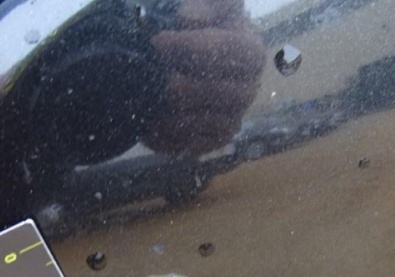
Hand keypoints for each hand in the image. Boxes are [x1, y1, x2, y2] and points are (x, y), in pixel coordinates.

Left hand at [144, 0, 264, 154]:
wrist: (162, 62)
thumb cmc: (181, 28)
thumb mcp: (190, 6)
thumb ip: (200, 5)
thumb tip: (189, 19)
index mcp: (249, 50)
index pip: (238, 51)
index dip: (197, 47)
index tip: (159, 41)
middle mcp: (248, 87)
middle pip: (226, 93)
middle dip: (183, 85)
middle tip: (151, 77)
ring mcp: (233, 118)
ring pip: (210, 123)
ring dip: (176, 113)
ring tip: (145, 98)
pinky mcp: (213, 141)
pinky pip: (195, 146)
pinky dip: (169, 137)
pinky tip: (147, 123)